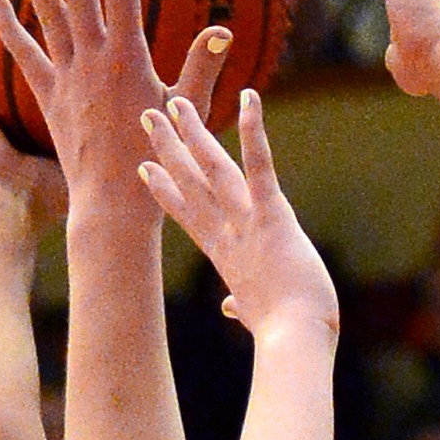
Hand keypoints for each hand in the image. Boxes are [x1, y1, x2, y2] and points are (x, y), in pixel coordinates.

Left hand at [0, 0, 230, 209]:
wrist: (114, 203)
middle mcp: (93, 60)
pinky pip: (26, 56)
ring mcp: (67, 77)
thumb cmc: (158, 160)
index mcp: (129, 58)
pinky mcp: (49, 98)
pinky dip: (9, 29)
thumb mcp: (186, 111)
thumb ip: (201, 68)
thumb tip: (222, 31)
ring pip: (47, 15)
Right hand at [139, 92, 337, 343]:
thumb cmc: (284, 334)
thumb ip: (241, 306)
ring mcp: (247, 223)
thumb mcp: (257, 315)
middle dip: (169, 149)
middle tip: (148, 119)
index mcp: (225, 257)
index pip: (189, 216)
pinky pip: (260, 167)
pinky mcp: (273, 215)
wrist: (293, 342)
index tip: (146, 170)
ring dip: (194, 132)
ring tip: (177, 101)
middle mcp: (228, 235)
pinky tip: (249, 98)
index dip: (167, 191)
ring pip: (214, 169)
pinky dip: (254, 132)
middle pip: (191, 184)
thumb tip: (232, 310)